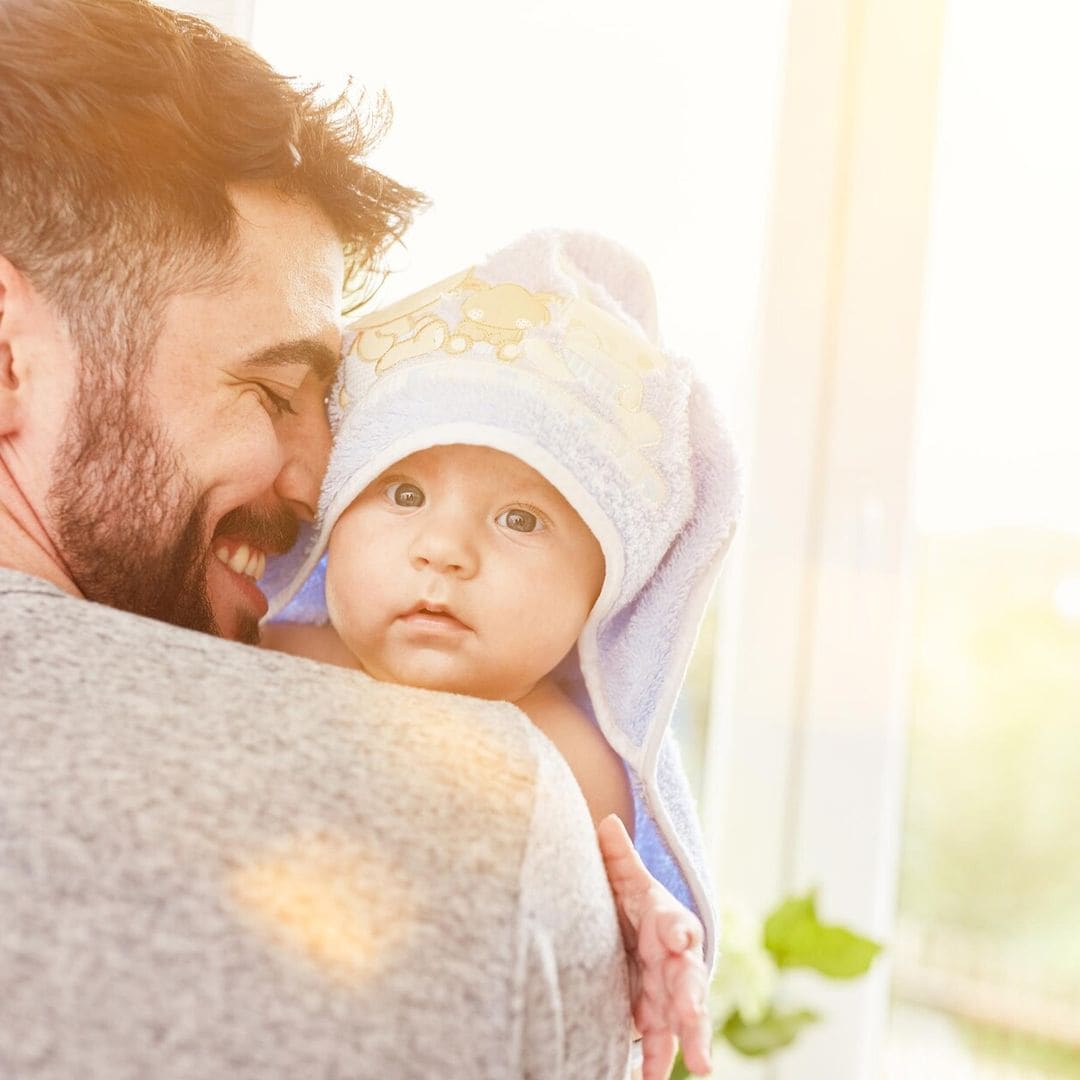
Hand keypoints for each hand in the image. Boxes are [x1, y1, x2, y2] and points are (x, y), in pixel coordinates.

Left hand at [597, 814, 711, 1079]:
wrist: (643, 936)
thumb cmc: (637, 906)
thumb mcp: (626, 881)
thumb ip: (618, 857)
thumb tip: (606, 821)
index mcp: (668, 923)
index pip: (676, 924)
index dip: (678, 929)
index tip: (679, 936)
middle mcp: (677, 962)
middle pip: (689, 980)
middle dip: (693, 999)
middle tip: (694, 1017)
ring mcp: (670, 994)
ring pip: (685, 1019)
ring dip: (691, 1041)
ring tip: (701, 1066)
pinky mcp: (657, 1019)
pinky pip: (661, 1044)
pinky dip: (657, 1063)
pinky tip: (647, 1079)